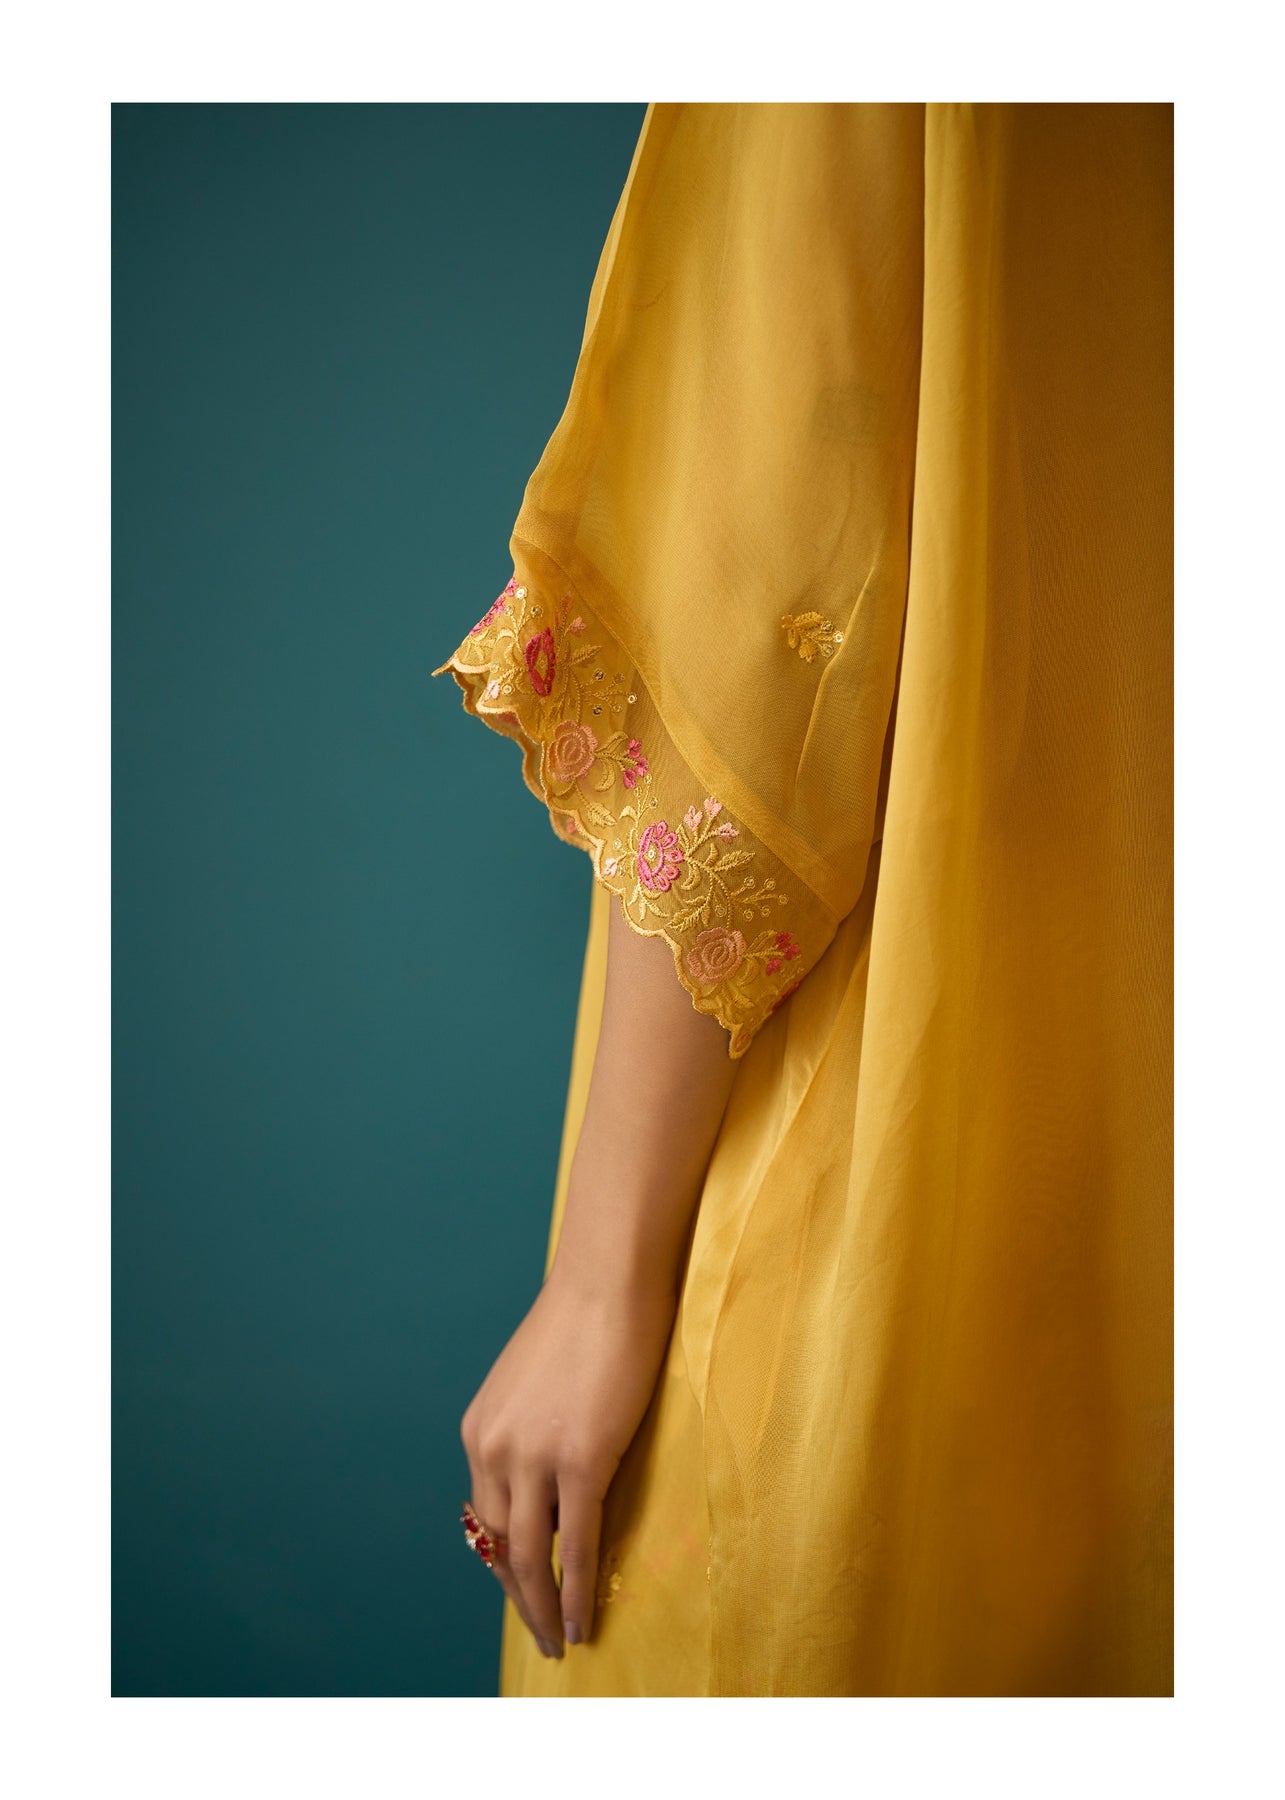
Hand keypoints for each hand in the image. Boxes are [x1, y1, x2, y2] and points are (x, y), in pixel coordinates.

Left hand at [460, 1261, 676, 1656]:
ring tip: (563, 1640)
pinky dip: (578, 1589)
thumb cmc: (584, 1322)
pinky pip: (578, 1543)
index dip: (506, 1561)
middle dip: (520, 1597)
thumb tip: (553, 1483)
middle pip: (500, 1546)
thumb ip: (532, 1434)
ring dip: (543, 1608)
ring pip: (532, 1556)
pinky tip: (585, 1619)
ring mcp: (535, 1457)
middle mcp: (494, 1449)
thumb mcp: (535, 1385)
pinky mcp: (582, 1460)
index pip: (487, 1516)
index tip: (525, 1591)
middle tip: (542, 1634)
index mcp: (480, 1432)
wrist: (608, 1282)